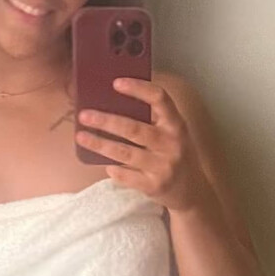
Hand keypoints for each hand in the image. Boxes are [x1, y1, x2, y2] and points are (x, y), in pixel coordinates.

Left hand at [75, 77, 209, 213]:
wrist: (192, 192)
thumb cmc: (175, 154)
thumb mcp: (173, 133)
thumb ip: (152, 119)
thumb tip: (113, 102)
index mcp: (176, 124)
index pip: (160, 99)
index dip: (138, 89)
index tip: (116, 83)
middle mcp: (172, 144)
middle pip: (134, 129)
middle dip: (106, 121)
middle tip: (84, 115)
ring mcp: (163, 167)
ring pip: (125, 153)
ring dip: (100, 144)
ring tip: (81, 136)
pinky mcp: (154, 186)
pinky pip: (126, 176)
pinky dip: (113, 170)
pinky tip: (104, 164)